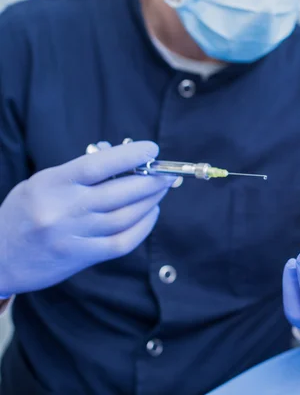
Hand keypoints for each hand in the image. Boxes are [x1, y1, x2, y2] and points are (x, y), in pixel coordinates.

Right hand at [0, 140, 175, 294]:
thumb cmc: (24, 213)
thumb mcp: (43, 183)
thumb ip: (80, 174)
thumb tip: (123, 159)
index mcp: (52, 184)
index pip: (99, 165)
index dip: (130, 155)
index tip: (151, 149)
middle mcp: (63, 210)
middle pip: (120, 192)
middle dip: (151, 180)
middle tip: (167, 173)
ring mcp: (73, 236)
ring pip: (126, 216)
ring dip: (150, 201)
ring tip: (161, 190)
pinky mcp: (81, 257)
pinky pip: (122, 241)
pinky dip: (143, 226)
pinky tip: (151, 214)